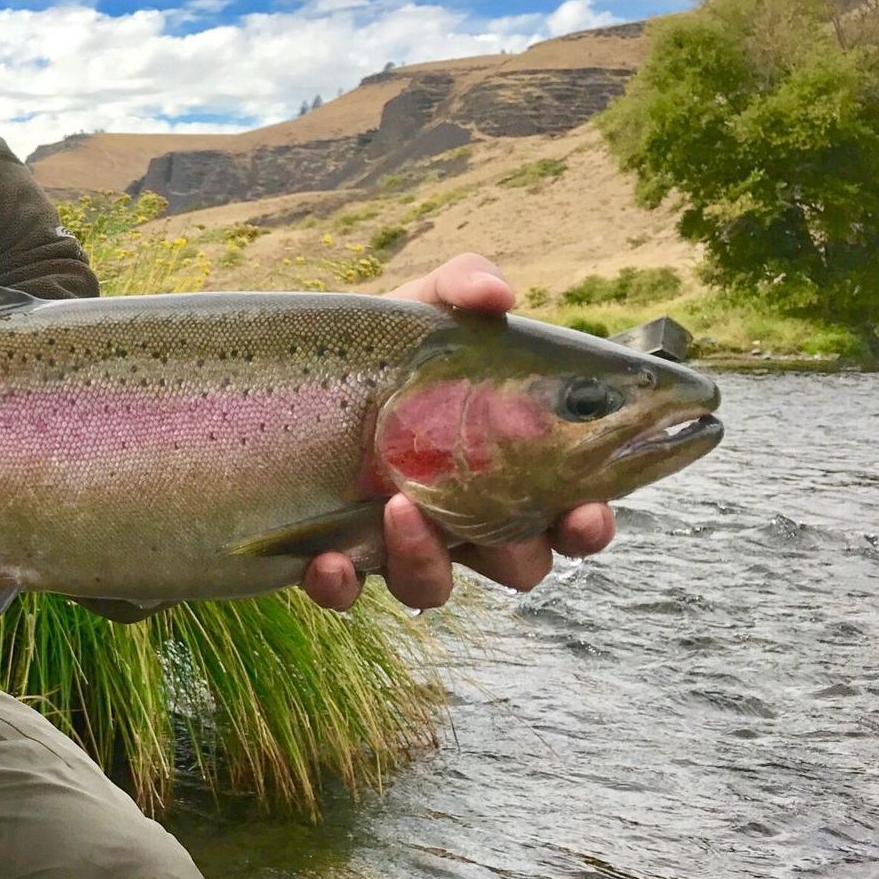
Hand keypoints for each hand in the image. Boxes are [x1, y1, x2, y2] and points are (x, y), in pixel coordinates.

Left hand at [299, 253, 617, 611]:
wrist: (290, 372)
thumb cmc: (384, 347)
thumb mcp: (423, 306)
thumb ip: (464, 287)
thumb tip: (498, 294)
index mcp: (507, 469)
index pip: (570, 515)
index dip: (588, 525)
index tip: (585, 511)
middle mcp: (463, 517)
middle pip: (518, 564)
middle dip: (517, 556)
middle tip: (494, 529)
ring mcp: (400, 543)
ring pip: (433, 586)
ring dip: (426, 561)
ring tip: (400, 508)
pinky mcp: (339, 556)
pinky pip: (347, 592)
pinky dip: (342, 585)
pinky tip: (330, 562)